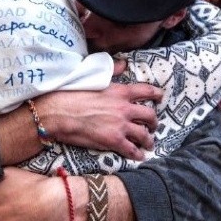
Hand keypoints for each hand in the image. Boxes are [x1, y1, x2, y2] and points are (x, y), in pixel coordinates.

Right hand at [35, 80, 162, 160]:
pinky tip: (139, 156)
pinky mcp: (114, 140)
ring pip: (144, 135)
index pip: (146, 91)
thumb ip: (112, 71)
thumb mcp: (95, 77)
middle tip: (154, 126)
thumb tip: (123, 64)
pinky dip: (137, 154)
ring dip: (149, 140)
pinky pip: (132, 150)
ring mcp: (121, 126)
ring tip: (149, 143)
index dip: (157, 94)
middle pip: (150, 115)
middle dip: (154, 122)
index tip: (160, 97)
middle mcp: (125, 108)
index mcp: (121, 91)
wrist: (59, 112)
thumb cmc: (72, 94)